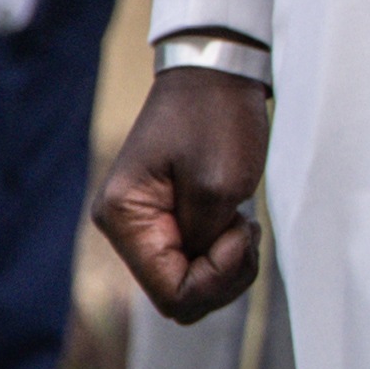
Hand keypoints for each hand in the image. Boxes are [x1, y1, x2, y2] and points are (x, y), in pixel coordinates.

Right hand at [96, 66, 272, 322]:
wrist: (217, 74)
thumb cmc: (217, 120)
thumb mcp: (218, 187)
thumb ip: (205, 243)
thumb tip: (197, 280)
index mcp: (125, 219)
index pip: (172, 295)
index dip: (216, 280)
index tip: (237, 234)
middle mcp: (125, 227)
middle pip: (180, 295)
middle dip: (224, 274)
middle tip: (244, 227)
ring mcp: (146, 224)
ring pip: (191, 282)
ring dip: (228, 263)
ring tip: (241, 219)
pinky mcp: (168, 218)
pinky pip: (196, 260)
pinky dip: (225, 251)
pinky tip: (236, 219)